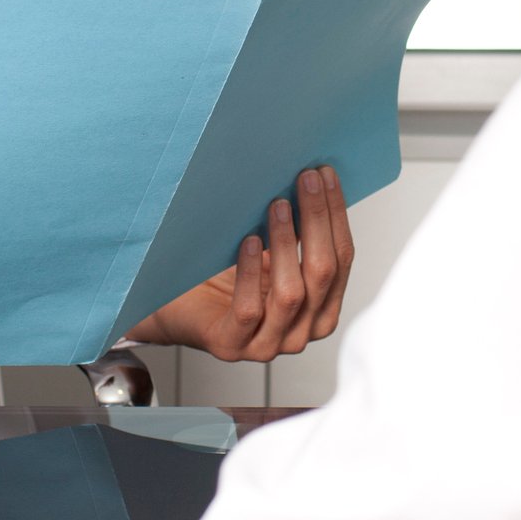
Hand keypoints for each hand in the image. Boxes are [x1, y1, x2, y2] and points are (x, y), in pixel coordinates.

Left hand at [126, 165, 354, 361]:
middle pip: (322, 272)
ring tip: (276, 205)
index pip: (341, 259)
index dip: (336, 215)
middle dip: (316, 220)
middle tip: (305, 179)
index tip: (327, 174)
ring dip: (286, 242)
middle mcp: (302, 331)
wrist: (179, 308)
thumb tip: (309, 178)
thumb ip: (295, 233)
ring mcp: (268, 344)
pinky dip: (251, 272)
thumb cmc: (227, 279)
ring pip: (291, 292)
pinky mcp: (232, 345)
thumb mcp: (271, 254)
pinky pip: (249, 309)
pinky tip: (248, 242)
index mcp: (321, 309)